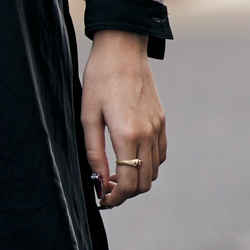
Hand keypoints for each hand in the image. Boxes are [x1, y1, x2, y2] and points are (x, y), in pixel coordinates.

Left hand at [81, 30, 165, 211]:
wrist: (122, 49)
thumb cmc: (99, 79)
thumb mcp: (88, 116)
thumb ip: (94, 152)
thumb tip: (99, 180)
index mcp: (127, 134)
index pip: (129, 183)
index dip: (116, 198)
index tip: (103, 199)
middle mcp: (147, 134)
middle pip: (144, 182)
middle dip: (126, 193)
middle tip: (107, 188)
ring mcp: (157, 127)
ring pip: (154, 170)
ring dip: (137, 179)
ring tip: (117, 173)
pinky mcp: (161, 120)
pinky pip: (160, 153)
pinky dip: (148, 164)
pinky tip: (130, 156)